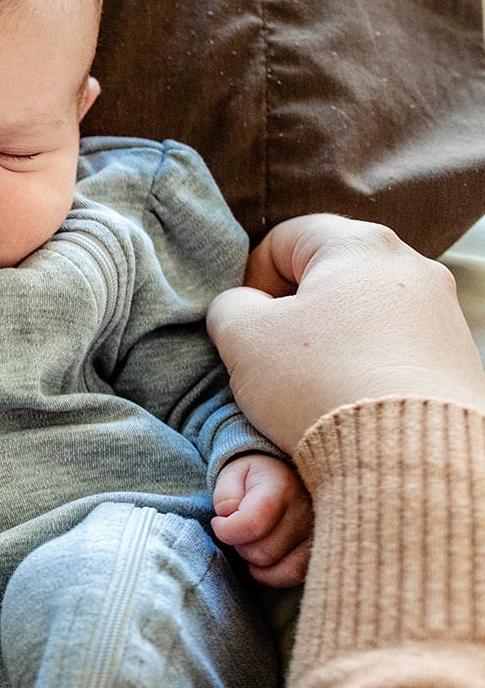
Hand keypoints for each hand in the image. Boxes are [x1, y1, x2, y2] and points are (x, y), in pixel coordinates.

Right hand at [207, 215, 484, 449]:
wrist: (405, 450)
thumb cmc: (319, 381)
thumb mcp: (243, 337)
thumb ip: (230, 307)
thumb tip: (241, 307)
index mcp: (358, 245)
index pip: (286, 238)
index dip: (252, 278)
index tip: (247, 322)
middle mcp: (412, 264)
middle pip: (331, 273)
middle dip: (295, 311)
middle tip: (273, 356)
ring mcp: (442, 308)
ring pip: (365, 310)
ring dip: (332, 339)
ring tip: (314, 384)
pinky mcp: (458, 352)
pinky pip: (397, 344)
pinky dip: (368, 363)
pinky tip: (352, 398)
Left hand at [211, 454, 311, 586]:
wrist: (292, 472)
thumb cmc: (256, 477)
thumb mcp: (233, 473)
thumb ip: (225, 495)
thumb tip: (228, 517)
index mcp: (282, 488)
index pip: (251, 525)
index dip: (226, 530)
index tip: (220, 522)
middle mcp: (307, 512)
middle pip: (261, 552)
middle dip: (241, 545)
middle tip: (241, 530)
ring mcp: (319, 533)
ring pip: (277, 567)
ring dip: (257, 559)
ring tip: (256, 539)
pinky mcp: (325, 549)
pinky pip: (295, 575)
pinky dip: (274, 574)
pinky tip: (266, 560)